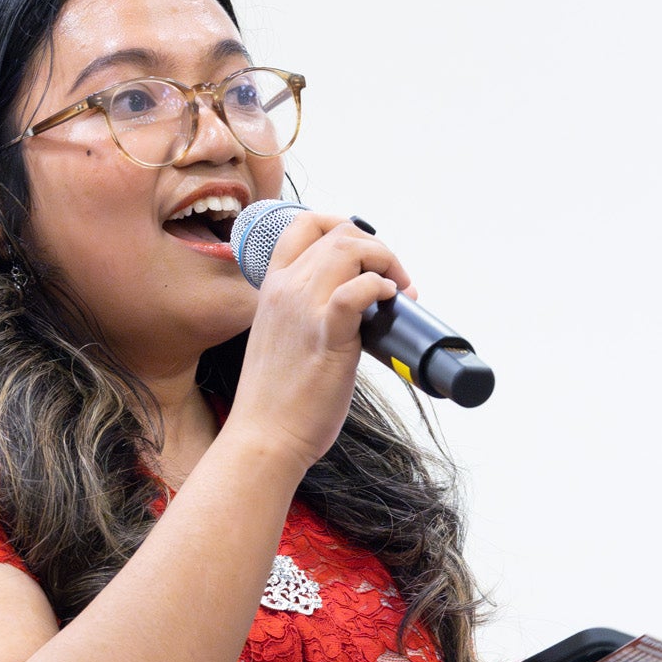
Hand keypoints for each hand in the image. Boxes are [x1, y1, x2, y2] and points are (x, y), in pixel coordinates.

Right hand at [229, 212, 411, 474]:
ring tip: (398, 290)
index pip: (304, 224)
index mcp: (272, 287)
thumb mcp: (281, 338)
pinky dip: (381, 287)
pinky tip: (391, 301)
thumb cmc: (275, 400)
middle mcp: (285, 289)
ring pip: (350, 249)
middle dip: (378, 247)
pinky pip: (358, 290)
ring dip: (386, 261)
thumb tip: (353, 307)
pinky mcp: (327, 334)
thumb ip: (307, 314)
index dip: (342, 224)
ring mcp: (304, 308)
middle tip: (395, 279)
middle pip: (339, 233)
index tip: (364, 251)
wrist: (263, 437)